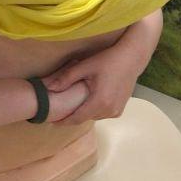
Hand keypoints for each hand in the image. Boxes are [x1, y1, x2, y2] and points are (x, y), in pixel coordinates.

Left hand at [43, 11, 163, 126]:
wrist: (132, 59)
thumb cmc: (108, 60)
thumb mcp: (85, 66)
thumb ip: (66, 78)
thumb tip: (49, 88)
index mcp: (99, 102)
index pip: (77, 118)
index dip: (63, 121)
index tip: (52, 121)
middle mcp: (109, 110)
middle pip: (85, 118)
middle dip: (72, 116)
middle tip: (60, 111)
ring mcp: (116, 111)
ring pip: (94, 117)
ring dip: (84, 113)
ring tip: (72, 106)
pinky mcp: (120, 109)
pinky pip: (103, 114)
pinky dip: (95, 110)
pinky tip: (88, 101)